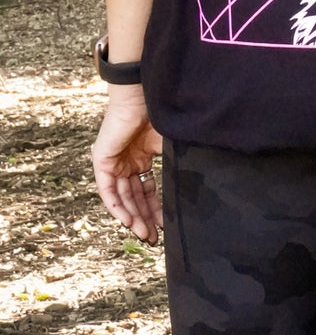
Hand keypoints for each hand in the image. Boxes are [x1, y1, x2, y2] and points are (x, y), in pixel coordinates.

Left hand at [91, 87, 163, 244]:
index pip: (147, 190)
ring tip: (145, 234)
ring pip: (122, 198)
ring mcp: (113, 163)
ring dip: (132, 217)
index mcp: (141, 158)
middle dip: (145, 219)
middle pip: (134, 198)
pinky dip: (117, 206)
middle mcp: (126, 163)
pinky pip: (108, 190)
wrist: (144, 95)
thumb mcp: (170, 146)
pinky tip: (128, 221)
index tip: (165, 226)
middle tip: (154, 238)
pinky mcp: (102, 161)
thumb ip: (175, 166)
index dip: (155, 209)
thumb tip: (193, 189)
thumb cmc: (160, 114)